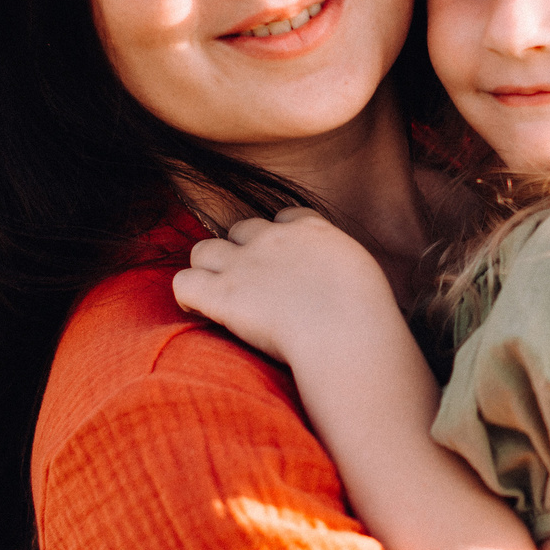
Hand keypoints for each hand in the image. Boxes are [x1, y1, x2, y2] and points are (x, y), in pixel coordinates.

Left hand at [173, 209, 395, 367]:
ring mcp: (243, 264)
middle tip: (250, 286)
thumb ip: (340, 268)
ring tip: (217, 296)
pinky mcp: (221, 294)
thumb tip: (337, 287)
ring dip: (208, 269)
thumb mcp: (362, 272)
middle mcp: (272, 238)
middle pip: (239, 230)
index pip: (283, 217)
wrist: (345, 331)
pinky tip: (199, 310)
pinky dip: (186, 294)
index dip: (278, 239)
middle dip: (240, 253)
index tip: (284, 265)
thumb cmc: (365, 312)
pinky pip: (183, 281)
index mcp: (310, 230)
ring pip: (203, 249)